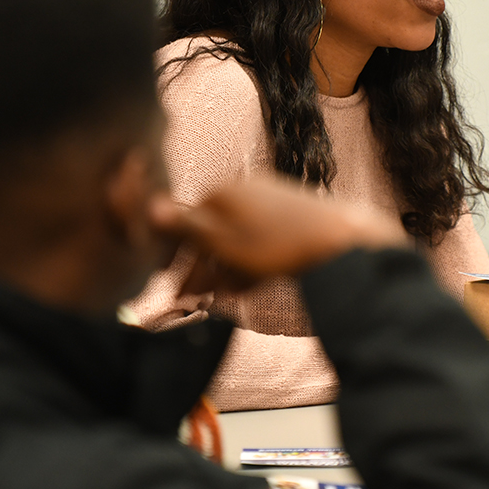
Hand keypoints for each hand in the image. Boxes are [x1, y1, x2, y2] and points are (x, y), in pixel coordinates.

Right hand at [147, 175, 404, 288]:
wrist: (340, 240)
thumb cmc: (277, 245)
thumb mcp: (222, 242)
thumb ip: (186, 227)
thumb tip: (149, 207)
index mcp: (222, 191)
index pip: (186, 222)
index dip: (175, 255)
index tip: (169, 282)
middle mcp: (244, 189)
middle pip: (212, 232)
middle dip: (201, 267)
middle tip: (191, 298)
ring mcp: (270, 200)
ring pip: (236, 238)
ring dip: (224, 269)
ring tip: (219, 298)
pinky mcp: (292, 215)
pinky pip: (260, 240)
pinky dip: (249, 262)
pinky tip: (247, 286)